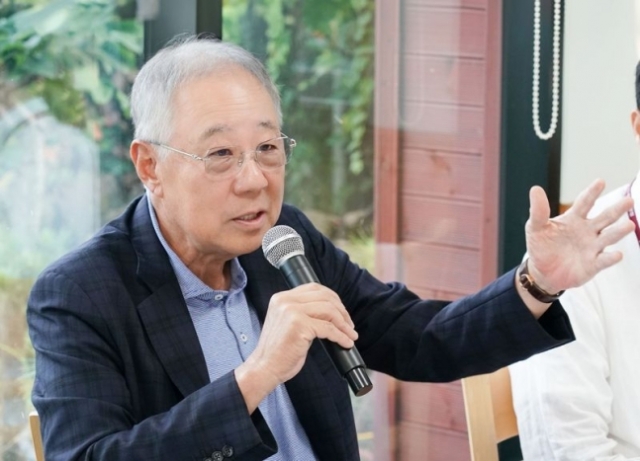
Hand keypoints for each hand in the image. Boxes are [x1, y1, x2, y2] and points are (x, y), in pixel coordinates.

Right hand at [234, 283, 356, 411]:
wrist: (264, 368)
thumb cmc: (278, 351)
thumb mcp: (288, 323)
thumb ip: (303, 312)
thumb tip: (331, 312)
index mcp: (282, 298)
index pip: (314, 288)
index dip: (333, 298)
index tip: (342, 312)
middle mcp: (286, 301)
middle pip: (325, 297)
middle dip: (342, 311)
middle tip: (349, 325)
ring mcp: (292, 312)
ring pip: (329, 311)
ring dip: (344, 324)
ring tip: (350, 334)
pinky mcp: (299, 326)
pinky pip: (329, 328)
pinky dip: (341, 336)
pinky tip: (346, 343)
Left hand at [525, 179, 634, 294]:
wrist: (542, 272)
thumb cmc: (541, 246)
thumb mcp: (535, 227)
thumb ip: (538, 211)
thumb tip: (535, 189)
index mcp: (574, 219)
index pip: (585, 202)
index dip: (592, 192)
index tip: (600, 181)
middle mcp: (587, 231)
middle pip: (605, 218)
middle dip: (616, 209)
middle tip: (629, 200)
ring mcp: (592, 247)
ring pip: (608, 237)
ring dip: (619, 232)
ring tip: (629, 225)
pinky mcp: (593, 264)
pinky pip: (604, 260)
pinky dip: (610, 258)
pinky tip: (617, 254)